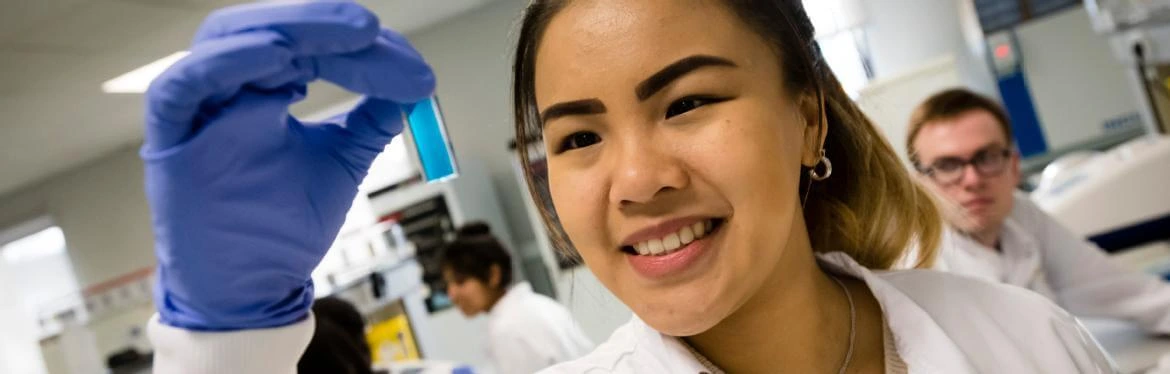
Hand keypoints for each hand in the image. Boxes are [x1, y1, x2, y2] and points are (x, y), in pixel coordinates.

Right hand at [142, 1, 433, 330]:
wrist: (250, 289)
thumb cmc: (280, 227)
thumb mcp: (339, 164)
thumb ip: (370, 123)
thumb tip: (414, 88)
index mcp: (263, 91)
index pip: (308, 45)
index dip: (358, 48)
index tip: (411, 68)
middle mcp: (227, 92)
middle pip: (266, 28)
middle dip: (321, 23)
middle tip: (372, 31)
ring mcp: (196, 115)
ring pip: (224, 42)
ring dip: (286, 32)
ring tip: (344, 36)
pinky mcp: (169, 144)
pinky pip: (182, 88)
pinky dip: (225, 65)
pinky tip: (278, 60)